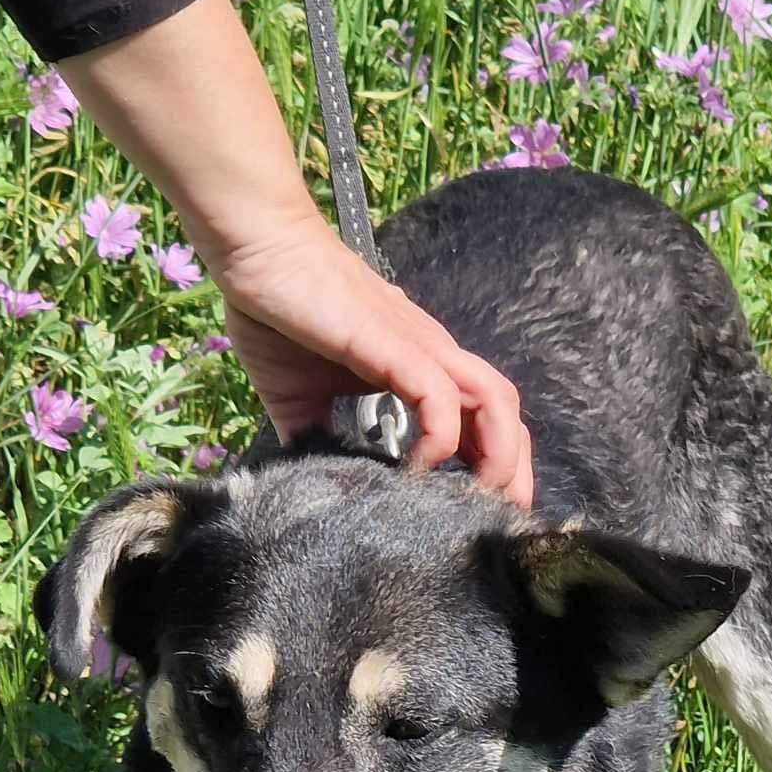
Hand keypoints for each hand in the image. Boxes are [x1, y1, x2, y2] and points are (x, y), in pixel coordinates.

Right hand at [215, 212, 532, 507]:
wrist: (257, 251)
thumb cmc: (278, 314)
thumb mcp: (298, 398)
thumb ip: (317, 438)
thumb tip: (316, 484)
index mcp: (420, 369)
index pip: (484, 420)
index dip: (493, 466)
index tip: (476, 511)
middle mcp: (434, 357)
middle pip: (507, 415)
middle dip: (514, 473)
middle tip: (494, 521)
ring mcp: (420, 348)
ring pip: (496, 402)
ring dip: (497, 458)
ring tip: (470, 502)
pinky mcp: (395, 343)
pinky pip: (441, 396)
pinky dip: (442, 438)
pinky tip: (415, 468)